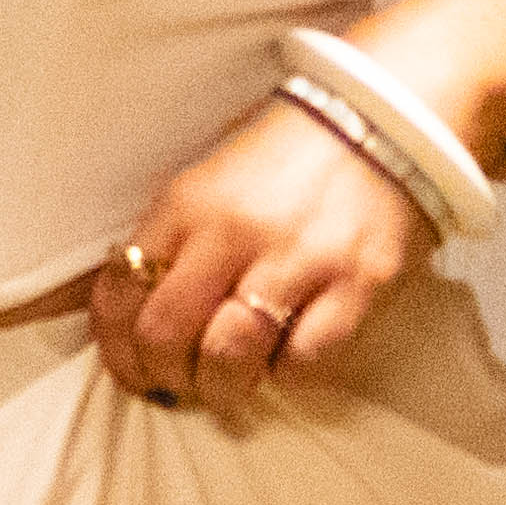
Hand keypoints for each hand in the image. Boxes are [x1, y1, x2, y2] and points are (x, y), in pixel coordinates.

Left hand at [88, 86, 431, 412]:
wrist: (389, 117)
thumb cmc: (291, 159)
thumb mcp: (212, 181)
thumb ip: (173, 241)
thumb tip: (134, 318)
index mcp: (189, 201)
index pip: (120, 292)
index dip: (116, 349)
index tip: (133, 368)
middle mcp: (235, 229)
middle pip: (164, 334)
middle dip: (164, 376)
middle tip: (181, 383)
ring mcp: (298, 258)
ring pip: (227, 358)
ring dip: (222, 387)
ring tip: (232, 382)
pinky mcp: (357, 284)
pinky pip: (303, 362)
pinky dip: (289, 373)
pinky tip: (291, 352)